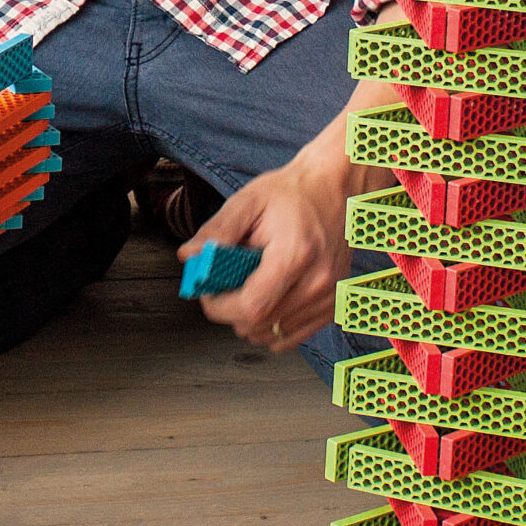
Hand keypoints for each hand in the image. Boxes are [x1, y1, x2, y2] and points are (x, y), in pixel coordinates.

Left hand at [189, 141, 370, 352]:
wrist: (335, 188)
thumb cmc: (293, 193)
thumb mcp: (248, 202)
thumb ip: (217, 231)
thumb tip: (189, 256)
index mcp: (295, 255)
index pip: (250, 308)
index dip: (220, 307)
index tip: (209, 293)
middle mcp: (317, 282)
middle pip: (259, 326)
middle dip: (231, 312)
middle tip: (225, 286)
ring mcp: (328, 298)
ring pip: (273, 335)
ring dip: (251, 320)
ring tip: (250, 286)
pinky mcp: (333, 306)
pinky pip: (292, 337)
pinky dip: (272, 326)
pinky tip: (268, 299)